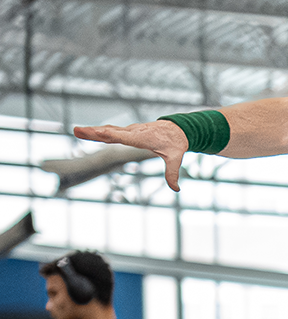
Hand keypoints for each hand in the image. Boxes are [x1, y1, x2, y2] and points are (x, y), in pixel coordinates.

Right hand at [73, 120, 192, 190]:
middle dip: (94, 132)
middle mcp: (134, 132)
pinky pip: (112, 131)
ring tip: (77, 131)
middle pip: (111, 132)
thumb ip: (172, 173)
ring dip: (93, 131)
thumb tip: (176, 189)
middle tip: (77, 130)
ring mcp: (130, 131)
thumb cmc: (176, 143)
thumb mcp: (176, 158)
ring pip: (109, 130)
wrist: (178, 129)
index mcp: (142, 138)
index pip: (123, 137)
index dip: (110, 135)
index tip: (97, 132)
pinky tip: (89, 131)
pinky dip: (100, 131)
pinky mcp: (129, 131)